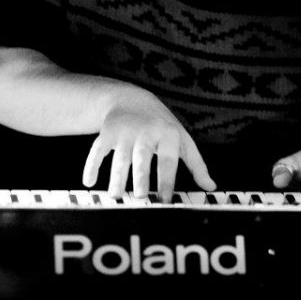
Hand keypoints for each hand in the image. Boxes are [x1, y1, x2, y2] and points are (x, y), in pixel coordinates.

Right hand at [82, 91, 215, 200]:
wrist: (131, 98)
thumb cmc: (162, 125)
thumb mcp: (181, 139)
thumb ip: (196, 164)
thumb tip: (211, 187)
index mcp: (167, 135)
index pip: (168, 160)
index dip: (166, 181)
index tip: (165, 201)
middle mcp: (145, 132)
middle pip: (142, 157)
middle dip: (141, 177)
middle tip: (141, 197)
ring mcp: (125, 132)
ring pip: (119, 157)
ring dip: (116, 177)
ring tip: (116, 196)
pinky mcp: (107, 133)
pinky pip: (97, 150)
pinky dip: (92, 165)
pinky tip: (89, 182)